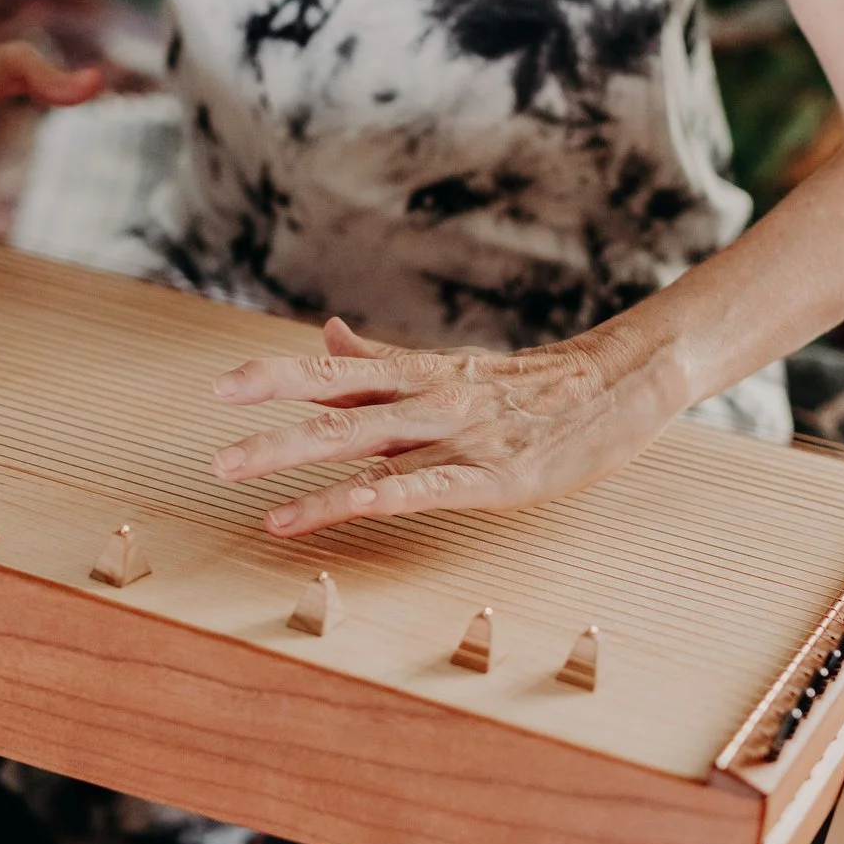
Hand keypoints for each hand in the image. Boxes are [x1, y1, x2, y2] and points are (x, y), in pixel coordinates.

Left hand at [210, 317, 691, 536]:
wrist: (626, 379)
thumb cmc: (538, 382)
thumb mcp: (455, 364)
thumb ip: (382, 362)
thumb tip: (324, 332)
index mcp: (424, 372)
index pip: (338, 370)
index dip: (279, 376)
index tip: (223, 387)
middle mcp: (434, 399)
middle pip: (340, 413)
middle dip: (274, 434)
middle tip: (217, 460)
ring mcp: (464, 438)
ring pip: (369, 452)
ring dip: (303, 472)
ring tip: (247, 489)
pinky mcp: (496, 479)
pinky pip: (420, 489)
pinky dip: (366, 499)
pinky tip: (327, 511)